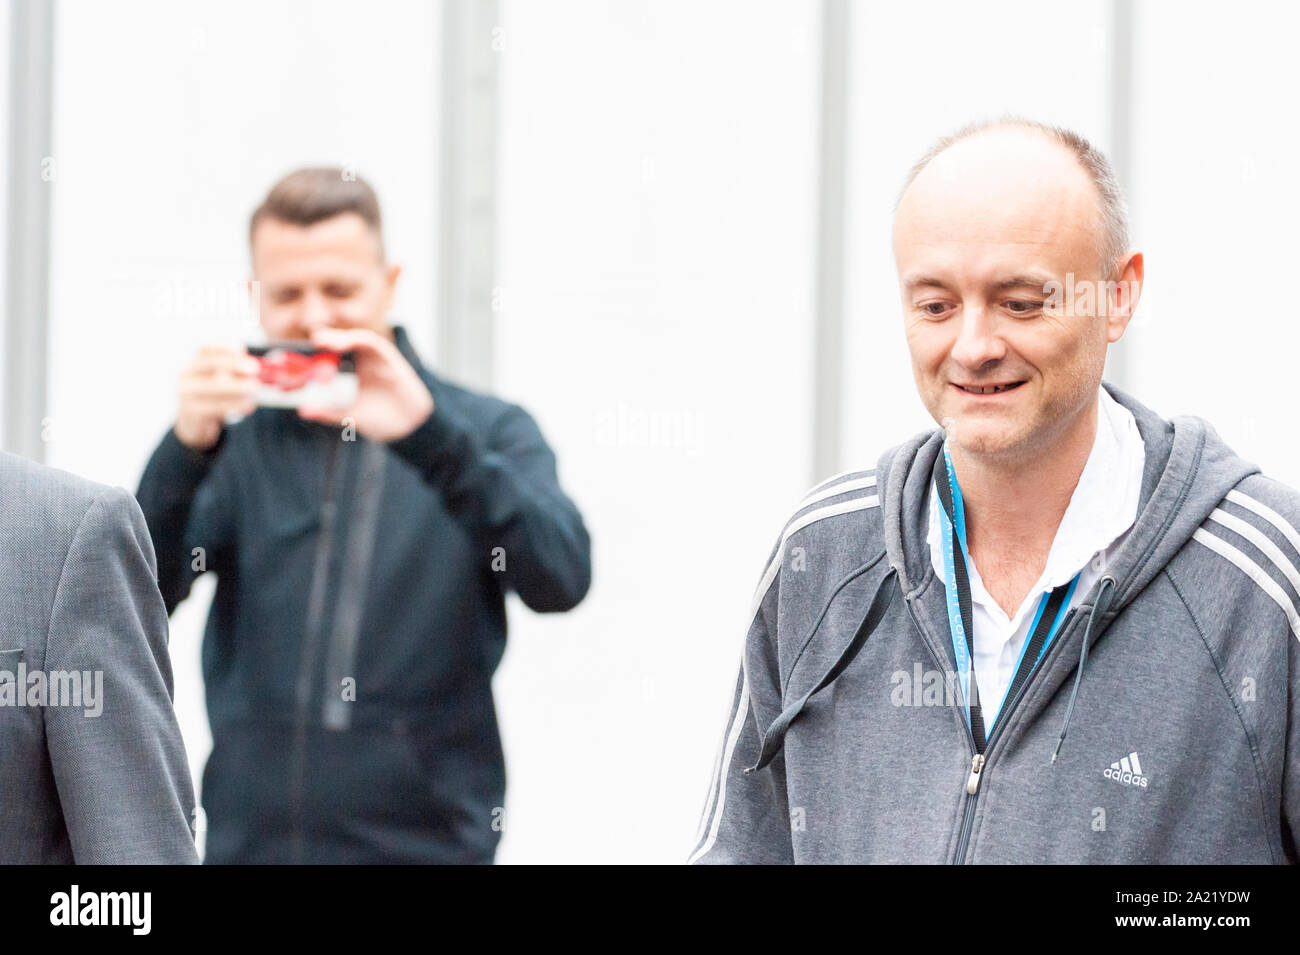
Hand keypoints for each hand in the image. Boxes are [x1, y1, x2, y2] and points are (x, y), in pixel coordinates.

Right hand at [174, 345, 260, 449]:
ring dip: (237, 386)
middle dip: (233, 364)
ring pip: (213, 386)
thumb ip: (235, 374)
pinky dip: (233, 405)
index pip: (205, 348)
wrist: (193, 423)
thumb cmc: (212, 397)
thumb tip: (257, 370)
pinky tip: (248, 405)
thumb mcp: (221, 383)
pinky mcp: (190, 411)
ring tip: (255, 388)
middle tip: (254, 369)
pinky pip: (214, 406)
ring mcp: (186, 393)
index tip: (241, 349)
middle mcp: (187, 374)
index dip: (223, 346)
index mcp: (195, 362)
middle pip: (209, 363)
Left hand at [297, 327, 433, 441]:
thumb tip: (302, 410)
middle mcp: (361, 362)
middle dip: (324, 340)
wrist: (409, 428)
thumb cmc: (381, 420)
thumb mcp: (349, 415)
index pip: (329, 357)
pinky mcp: (389, 357)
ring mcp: (375, 358)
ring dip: (339, 337)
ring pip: (354, 339)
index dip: (313, 352)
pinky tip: (345, 343)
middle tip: (308, 342)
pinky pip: (372, 343)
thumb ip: (328, 411)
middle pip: (340, 343)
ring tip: (322, 340)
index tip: (295, 353)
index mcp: (350, 373)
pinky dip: (357, 340)